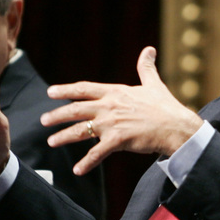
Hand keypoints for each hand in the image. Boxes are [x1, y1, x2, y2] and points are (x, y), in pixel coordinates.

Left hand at [41, 47, 202, 174]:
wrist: (176, 126)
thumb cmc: (166, 106)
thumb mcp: (154, 84)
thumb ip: (146, 68)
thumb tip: (149, 50)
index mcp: (116, 92)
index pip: (84, 88)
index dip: (65, 90)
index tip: (50, 92)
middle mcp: (110, 106)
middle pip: (76, 109)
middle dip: (57, 115)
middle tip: (43, 120)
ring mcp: (112, 124)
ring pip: (81, 130)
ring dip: (64, 136)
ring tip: (51, 141)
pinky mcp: (118, 141)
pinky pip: (97, 153)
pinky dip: (86, 162)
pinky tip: (77, 169)